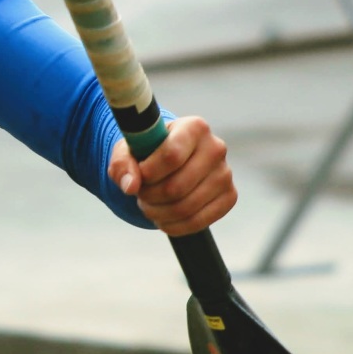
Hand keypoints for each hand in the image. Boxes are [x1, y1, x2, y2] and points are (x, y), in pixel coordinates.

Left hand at [109, 115, 236, 235]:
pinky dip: (173, 226)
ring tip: (148, 205)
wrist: (170, 162)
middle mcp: (216, 148)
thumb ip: (123, 163)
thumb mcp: (127, 151)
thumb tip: (131, 186)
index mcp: (194, 127)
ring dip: (158, 213)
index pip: (171, 155)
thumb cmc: (148, 152)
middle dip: (150, 196)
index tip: (139, 175)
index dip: (149, 172)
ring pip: (186, 207)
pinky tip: (162, 218)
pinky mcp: (229, 197)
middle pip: (177, 186)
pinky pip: (198, 222)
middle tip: (140, 193)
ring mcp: (225, 174)